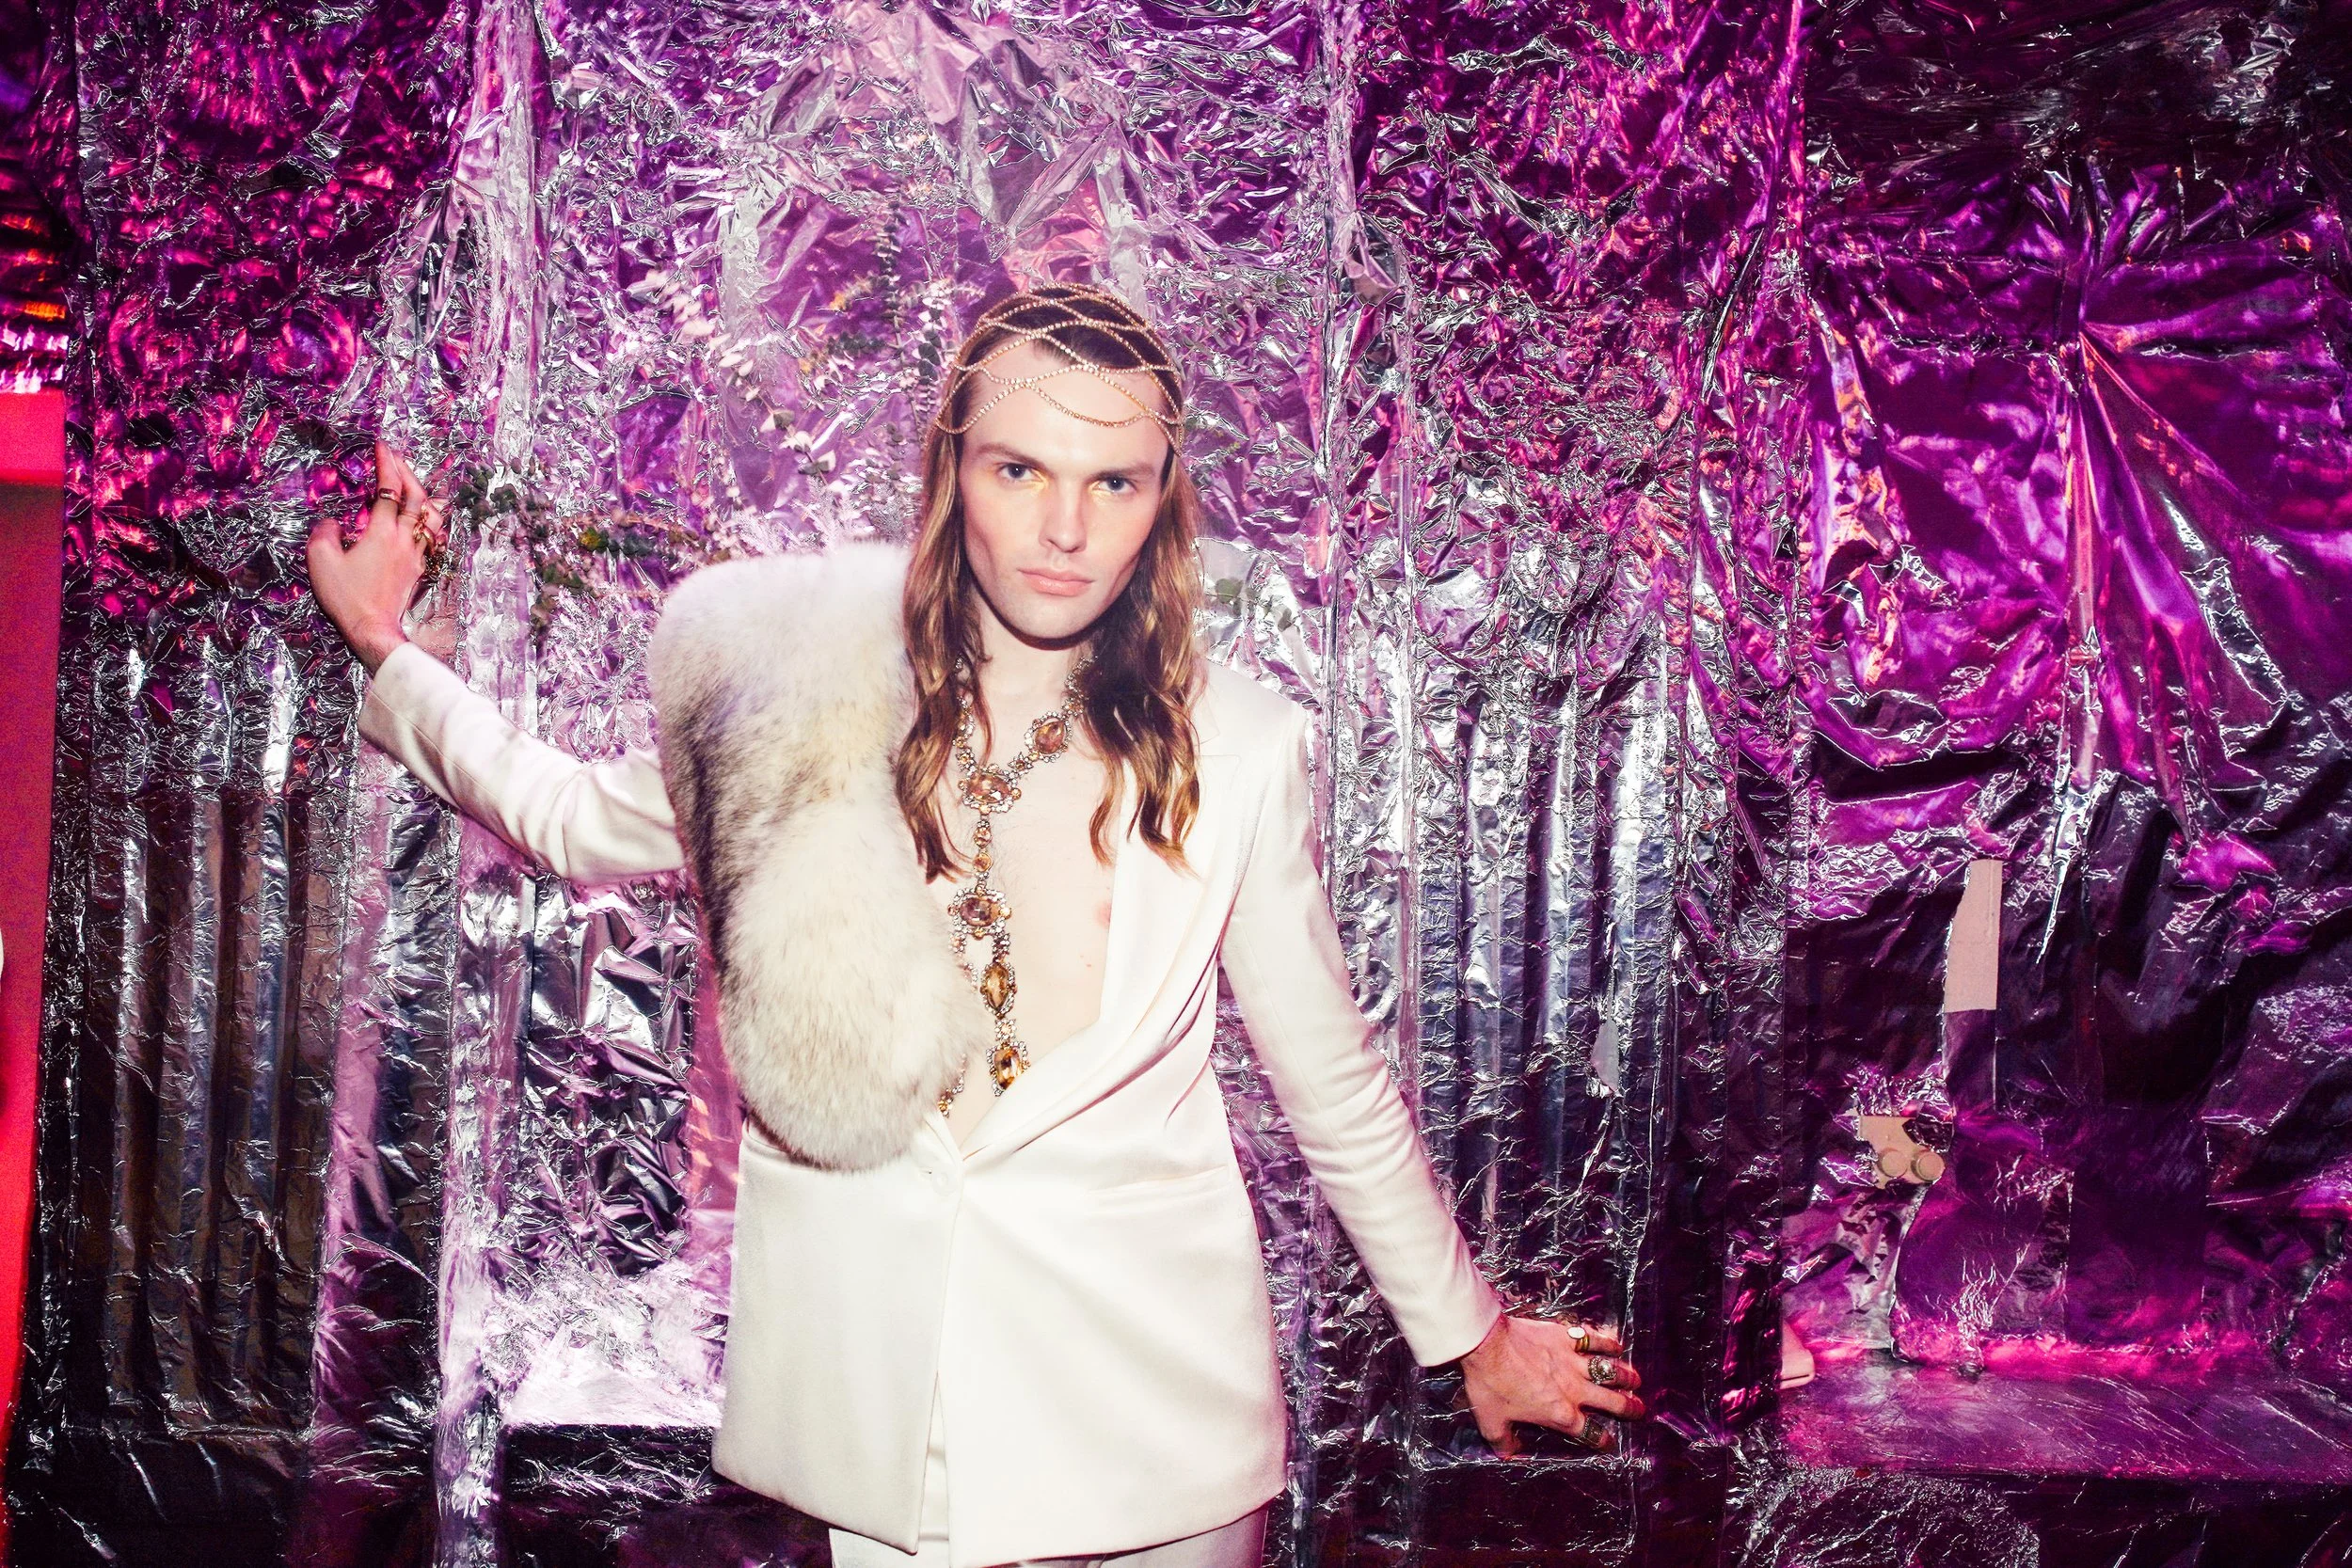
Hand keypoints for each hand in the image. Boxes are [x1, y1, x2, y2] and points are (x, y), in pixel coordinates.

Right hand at [307, 440, 447, 672]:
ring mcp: (416, 555)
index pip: (389, 489)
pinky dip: (428, 521)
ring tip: (413, 484)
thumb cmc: (346, 596)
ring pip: (431, 516)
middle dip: (407, 472)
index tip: (382, 446)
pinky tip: (422, 520)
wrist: (373, 628)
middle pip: (416, 497)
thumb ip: (324, 533)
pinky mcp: (418, 569)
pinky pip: (431, 537)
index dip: (386, 464)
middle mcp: (405, 539)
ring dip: (422, 495)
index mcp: (383, 532)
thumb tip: (331, 522)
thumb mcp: (321, 561)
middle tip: (396, 458)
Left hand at [1457, 1314, 1645, 1457]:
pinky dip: (1608, 1342)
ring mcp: (1573, 1362)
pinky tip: (1617, 1345)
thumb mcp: (1492, 1422)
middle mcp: (1574, 1390)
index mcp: (1560, 1414)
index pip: (1589, 1433)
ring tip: (1636, 1380)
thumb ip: (1504, 1442)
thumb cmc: (1490, 1385)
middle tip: (1640, 1410)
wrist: (1487, 1345)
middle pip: (1611, 1402)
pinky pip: (1593, 1340)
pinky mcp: (1565, 1337)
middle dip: (1629, 1408)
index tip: (1609, 1443)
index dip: (1602, 1440)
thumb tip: (1509, 1454)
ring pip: (1609, 1370)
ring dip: (1626, 1376)